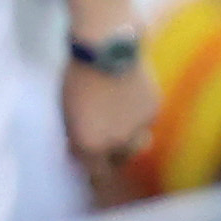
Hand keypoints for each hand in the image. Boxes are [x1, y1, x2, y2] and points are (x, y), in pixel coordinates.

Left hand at [62, 57, 159, 187]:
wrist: (106, 46)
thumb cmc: (79, 75)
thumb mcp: (67, 111)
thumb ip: (76, 136)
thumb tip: (79, 150)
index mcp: (90, 145)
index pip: (96, 174)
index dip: (92, 168)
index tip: (90, 161)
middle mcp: (116, 143)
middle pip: (117, 161)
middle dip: (110, 154)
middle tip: (104, 138)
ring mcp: (138, 128)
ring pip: (137, 145)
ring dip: (128, 140)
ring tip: (118, 120)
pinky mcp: (153, 111)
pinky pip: (146, 123)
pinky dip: (138, 117)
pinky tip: (128, 98)